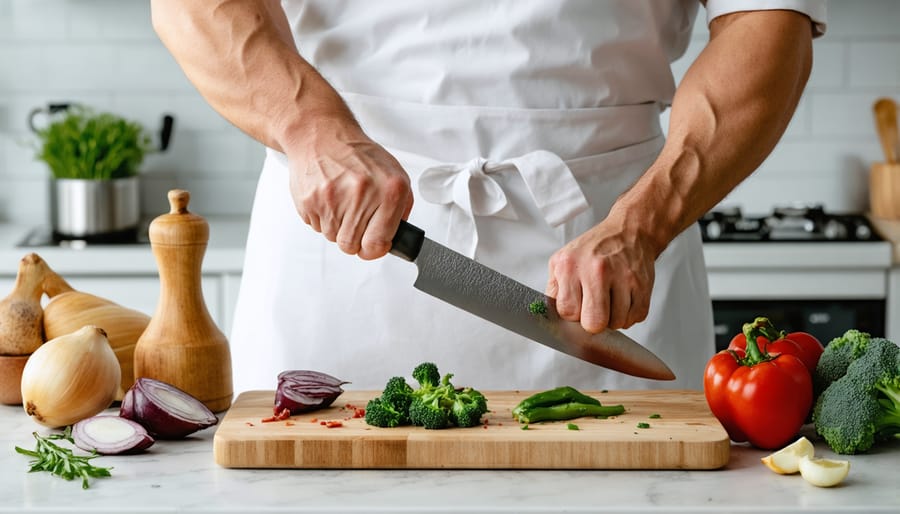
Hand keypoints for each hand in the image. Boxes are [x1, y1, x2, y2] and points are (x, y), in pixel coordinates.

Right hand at [286, 121, 413, 259]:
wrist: (321, 135)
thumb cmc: (357, 155)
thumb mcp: (393, 174)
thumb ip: (401, 207)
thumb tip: (397, 236)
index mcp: (389, 190)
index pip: (377, 244)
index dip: (374, 248)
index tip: (373, 243)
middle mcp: (362, 194)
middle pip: (351, 246)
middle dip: (354, 237)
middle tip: (354, 218)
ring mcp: (333, 199)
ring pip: (332, 237)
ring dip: (337, 225)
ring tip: (340, 200)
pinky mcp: (310, 201)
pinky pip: (316, 226)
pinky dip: (322, 216)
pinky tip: (327, 196)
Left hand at [546, 220, 656, 332]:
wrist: (628, 231)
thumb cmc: (593, 249)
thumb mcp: (562, 261)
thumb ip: (554, 290)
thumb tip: (549, 316)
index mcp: (571, 266)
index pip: (568, 312)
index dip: (573, 314)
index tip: (578, 306)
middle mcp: (597, 270)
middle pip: (594, 323)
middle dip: (593, 322)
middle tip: (594, 308)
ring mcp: (622, 278)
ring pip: (616, 323)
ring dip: (613, 318)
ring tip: (610, 299)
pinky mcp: (643, 285)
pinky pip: (635, 318)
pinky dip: (629, 314)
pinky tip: (623, 299)